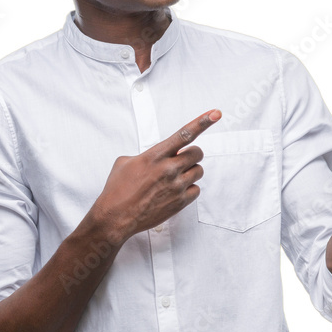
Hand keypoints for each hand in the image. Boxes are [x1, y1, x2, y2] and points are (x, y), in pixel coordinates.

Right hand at [94, 108, 221, 242]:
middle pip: (197, 153)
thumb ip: (146, 155)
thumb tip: (157, 155)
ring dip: (190, 171)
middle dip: (191, 154)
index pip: (184, 134)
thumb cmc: (117, 190)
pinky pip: (196, 190)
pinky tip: (175, 191)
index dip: (202, 122)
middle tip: (181, 160)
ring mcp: (176, 186)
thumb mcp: (125, 162)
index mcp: (155, 155)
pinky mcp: (180, 202)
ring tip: (175, 178)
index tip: (215, 114)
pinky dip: (189, 189)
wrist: (115, 217)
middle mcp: (168, 169)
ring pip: (199, 171)